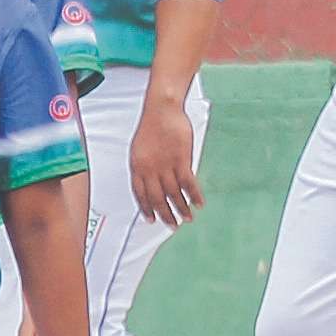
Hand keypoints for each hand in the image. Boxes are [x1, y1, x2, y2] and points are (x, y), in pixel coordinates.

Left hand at [130, 96, 201, 227]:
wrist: (162, 109)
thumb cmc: (151, 125)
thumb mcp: (139, 148)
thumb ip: (144, 166)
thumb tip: (151, 182)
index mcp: (137, 167)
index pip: (140, 194)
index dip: (146, 209)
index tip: (151, 219)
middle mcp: (150, 169)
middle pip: (157, 198)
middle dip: (165, 214)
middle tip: (172, 225)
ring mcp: (165, 166)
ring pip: (174, 194)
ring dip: (182, 209)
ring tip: (187, 219)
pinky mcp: (181, 160)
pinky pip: (188, 184)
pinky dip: (194, 195)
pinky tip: (199, 204)